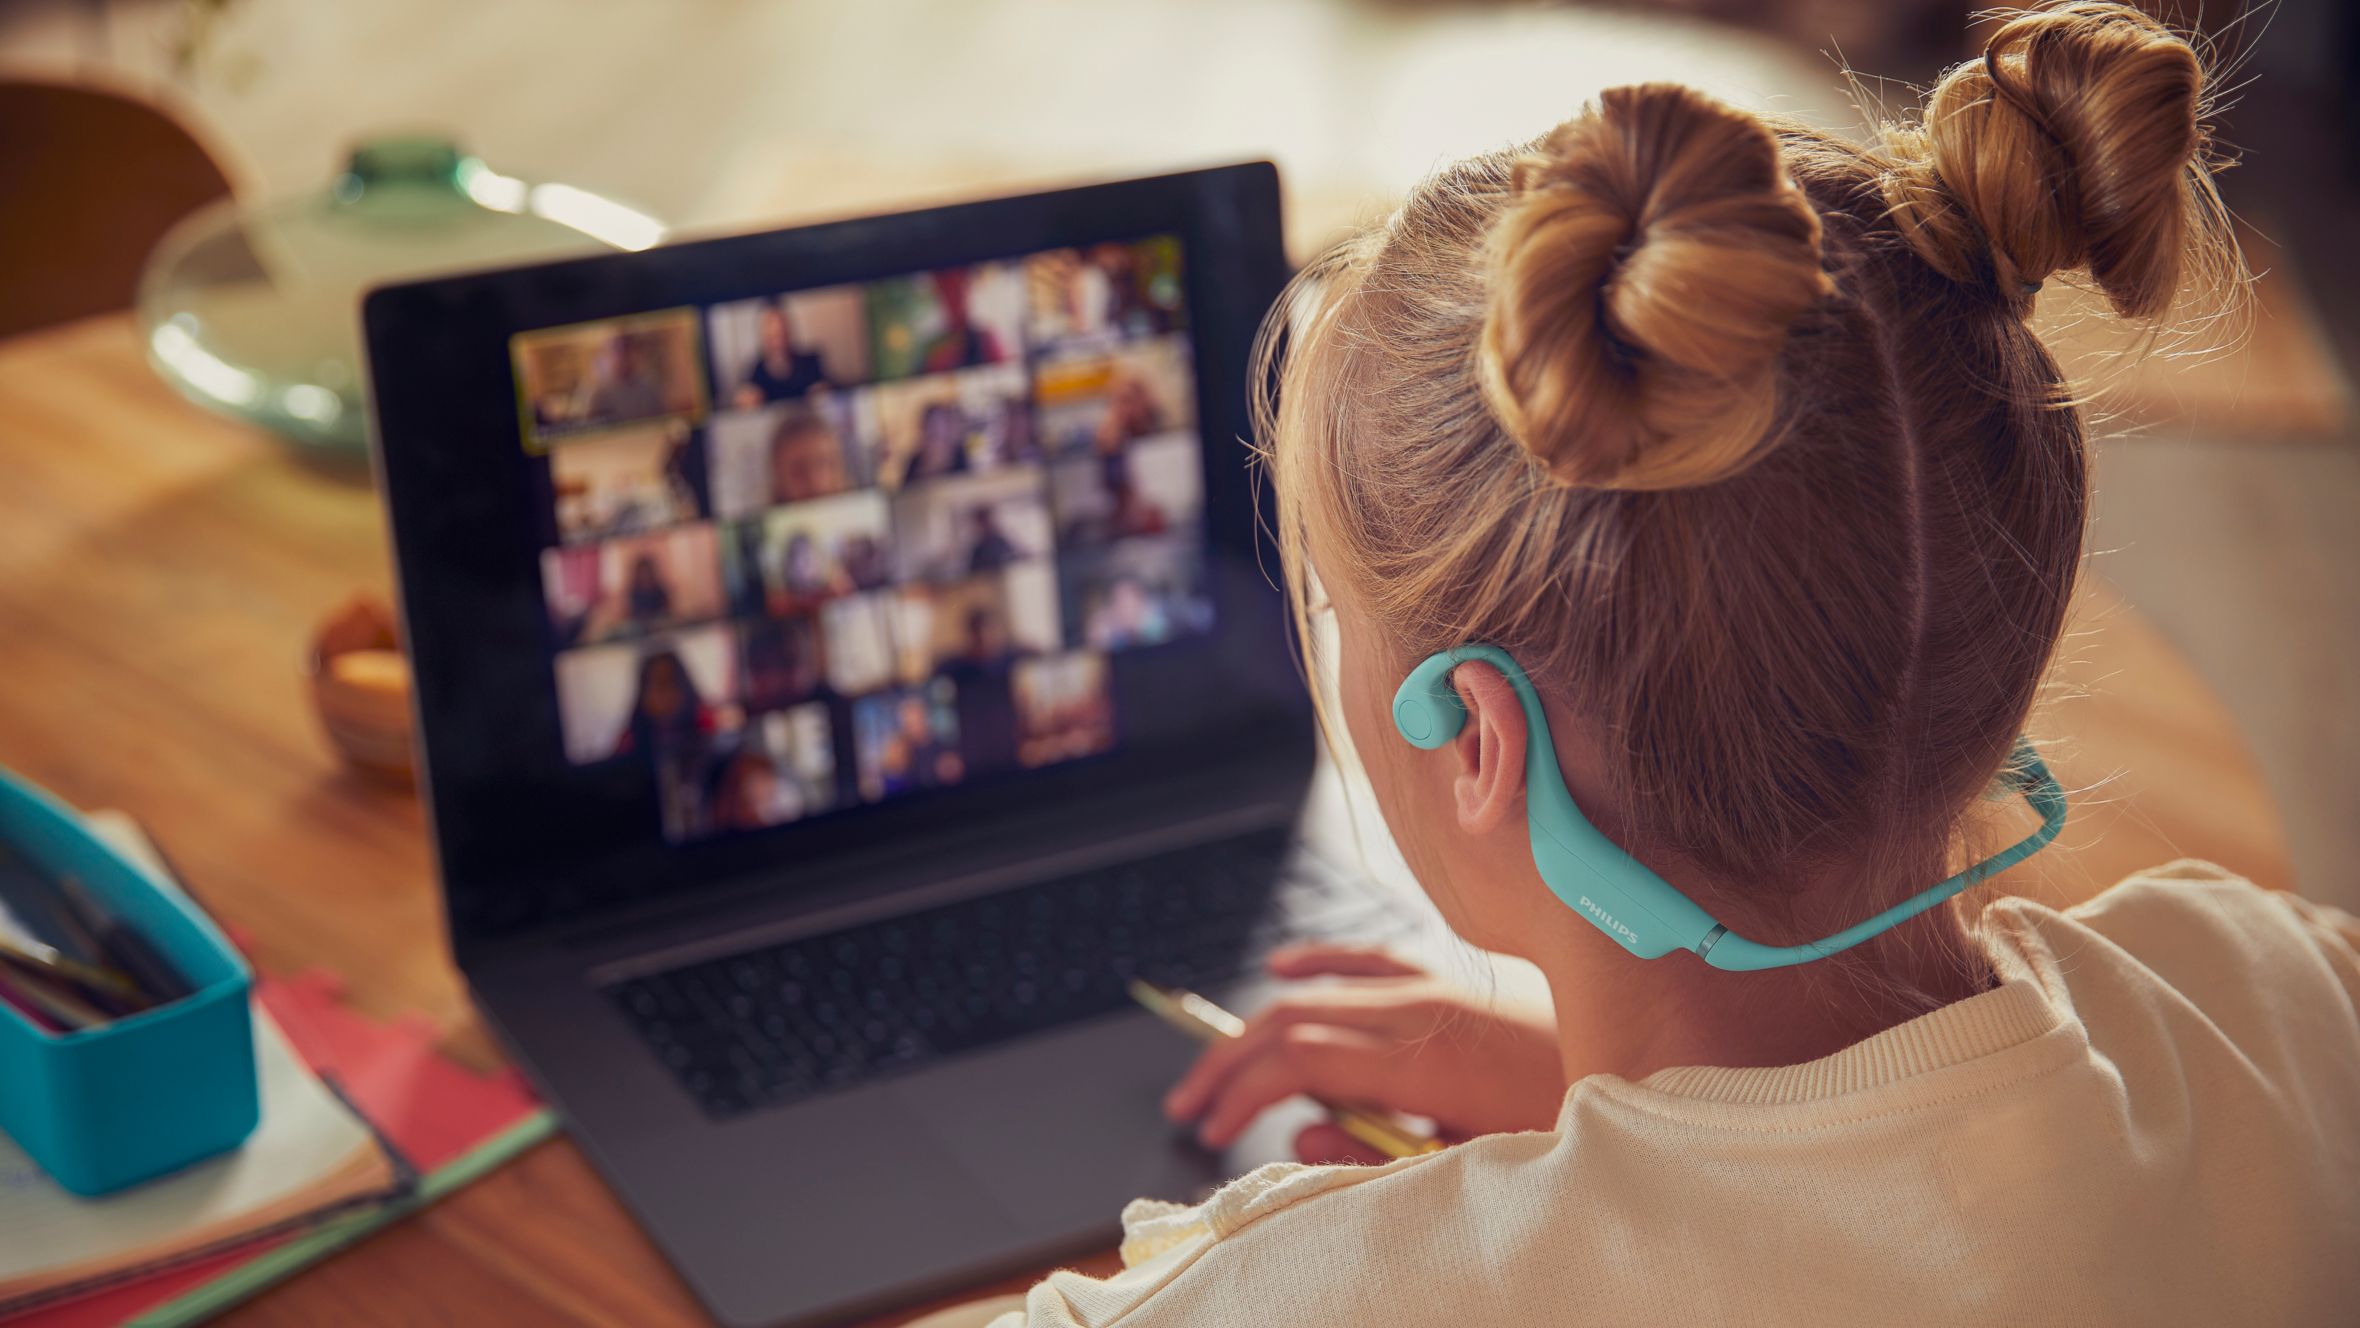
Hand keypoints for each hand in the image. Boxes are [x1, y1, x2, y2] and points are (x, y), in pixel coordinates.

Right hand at [1162, 943, 1564, 1164]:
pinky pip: (1370, 956)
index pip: (1300, 1060)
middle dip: (1229, 1063)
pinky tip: (1282, 966)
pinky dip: (1319, 960)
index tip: (1211, 1130)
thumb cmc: (1569, 1122)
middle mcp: (1419, 1009)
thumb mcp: (1476, 1163)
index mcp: (1424, 1060)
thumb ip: (1381, 1155)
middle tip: (1187, 1106)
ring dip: (1258, 1025)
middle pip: (1293, 1020)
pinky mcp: (1453, 976)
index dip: (1243, 1092)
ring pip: (1320, 989)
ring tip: (1214, 1065)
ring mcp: (1435, 984)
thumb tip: (1304, 1135)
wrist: (1648, 1058)